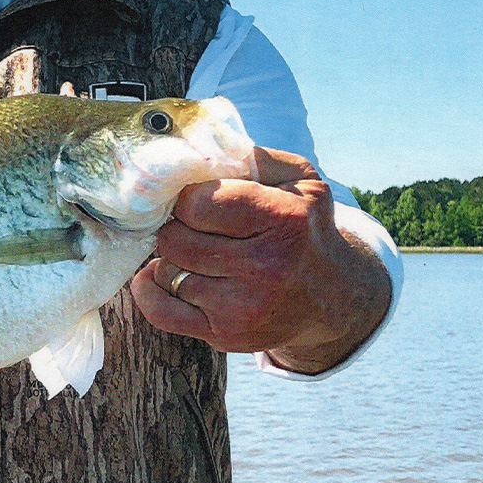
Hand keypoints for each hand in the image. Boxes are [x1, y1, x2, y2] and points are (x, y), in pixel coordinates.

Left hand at [130, 148, 391, 374]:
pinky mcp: (226, 336)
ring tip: (197, 252)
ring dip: (173, 259)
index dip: (187, 199)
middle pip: (175, 239)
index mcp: (283, 220)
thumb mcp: (299, 180)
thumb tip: (200, 146)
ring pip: (167, 271)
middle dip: (176, 227)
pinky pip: (160, 312)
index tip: (196, 201)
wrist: (332, 297)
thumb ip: (254, 156)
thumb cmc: (305, 228)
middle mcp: (265, 268)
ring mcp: (244, 308)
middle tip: (192, 227)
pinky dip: (150, 289)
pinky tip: (161, 274)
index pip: (197, 204)